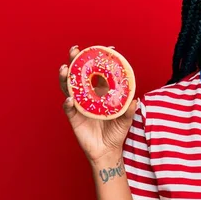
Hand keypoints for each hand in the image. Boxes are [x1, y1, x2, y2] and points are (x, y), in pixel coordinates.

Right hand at [59, 45, 137, 164]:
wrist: (107, 151)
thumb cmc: (116, 132)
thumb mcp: (126, 120)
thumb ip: (129, 110)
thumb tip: (135, 100)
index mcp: (100, 92)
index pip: (97, 72)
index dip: (98, 60)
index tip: (105, 49)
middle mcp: (87, 95)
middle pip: (78, 74)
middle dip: (75, 61)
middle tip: (75, 50)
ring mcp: (79, 105)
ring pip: (68, 88)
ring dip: (65, 78)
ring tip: (65, 68)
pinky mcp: (73, 117)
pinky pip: (68, 108)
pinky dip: (68, 103)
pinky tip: (70, 99)